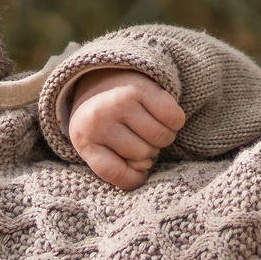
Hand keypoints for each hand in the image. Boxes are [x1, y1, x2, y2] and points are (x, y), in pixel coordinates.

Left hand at [66, 70, 185, 188]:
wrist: (103, 80)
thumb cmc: (105, 125)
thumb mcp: (102, 148)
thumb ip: (119, 167)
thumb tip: (144, 167)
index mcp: (85, 139)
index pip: (112, 171)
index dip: (132, 179)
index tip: (139, 175)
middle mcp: (99, 119)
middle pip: (142, 155)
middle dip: (148, 152)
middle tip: (140, 139)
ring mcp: (121, 102)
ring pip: (160, 137)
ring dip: (163, 138)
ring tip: (151, 129)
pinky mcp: (142, 89)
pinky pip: (173, 118)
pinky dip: (175, 123)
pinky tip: (163, 118)